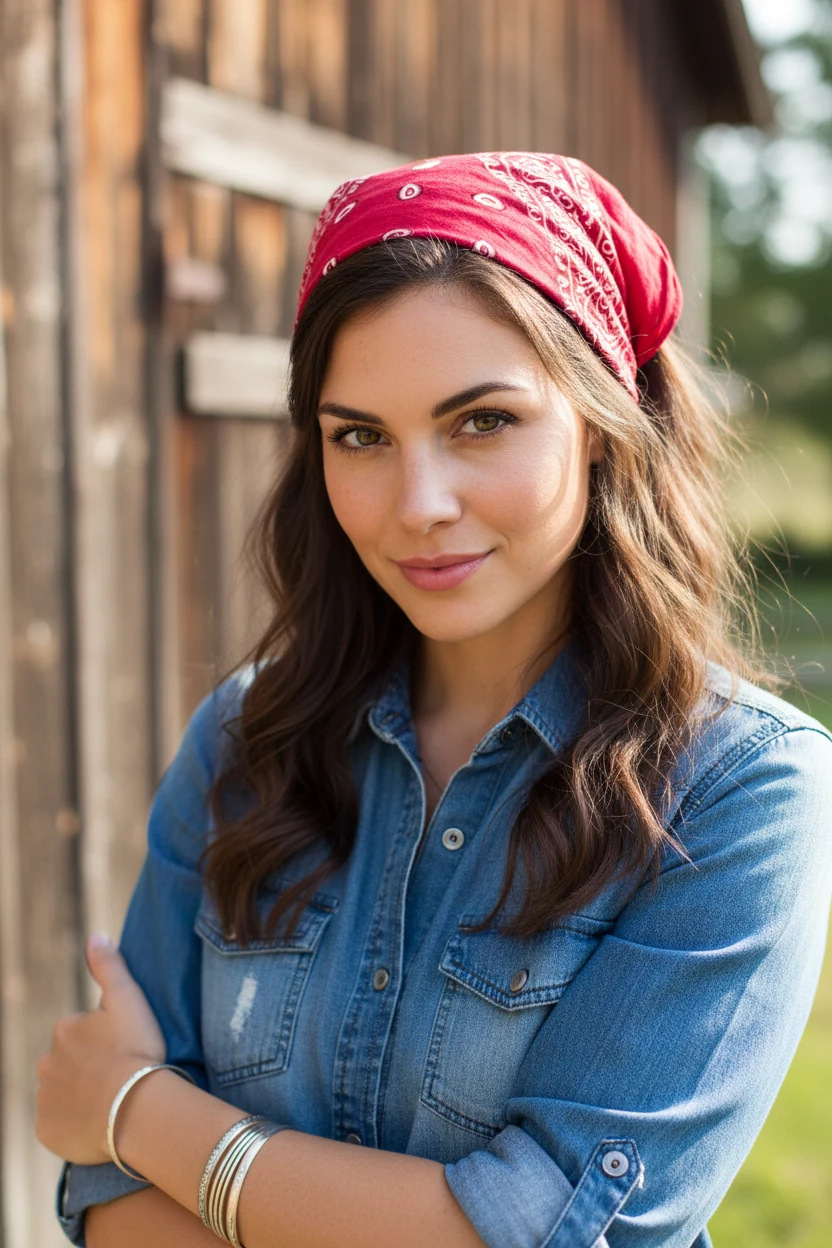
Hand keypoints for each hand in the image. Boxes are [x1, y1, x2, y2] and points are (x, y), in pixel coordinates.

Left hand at [35, 933, 166, 1164]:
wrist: (137, 1109)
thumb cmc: (136, 1051)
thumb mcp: (128, 998)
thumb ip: (109, 965)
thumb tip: (96, 935)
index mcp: (64, 1030)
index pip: (84, 1034)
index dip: (108, 1042)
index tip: (128, 1051)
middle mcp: (46, 1063)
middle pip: (70, 1063)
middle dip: (90, 1069)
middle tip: (122, 1077)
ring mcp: (45, 1100)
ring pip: (64, 1093)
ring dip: (82, 1095)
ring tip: (114, 1102)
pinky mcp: (46, 1132)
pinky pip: (59, 1124)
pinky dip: (75, 1124)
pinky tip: (100, 1123)